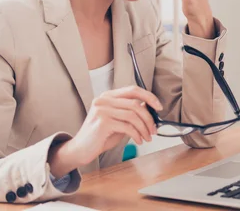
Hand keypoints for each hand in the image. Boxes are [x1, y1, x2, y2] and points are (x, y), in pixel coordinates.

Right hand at [48, 86, 162, 176]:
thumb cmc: (101, 136)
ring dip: (144, 128)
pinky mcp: (102, 122)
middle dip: (149, 118)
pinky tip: (138, 141)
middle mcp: (104, 99)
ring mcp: (102, 110)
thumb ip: (130, 112)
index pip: (133, 90)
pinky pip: (127, 126)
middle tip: (154, 130)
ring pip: (133, 115)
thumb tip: (150, 108)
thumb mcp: (118, 120)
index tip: (159, 107)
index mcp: (108, 95)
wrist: (80, 150)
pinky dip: (137, 134)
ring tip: (147, 138)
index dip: (149, 97)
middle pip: (135, 104)